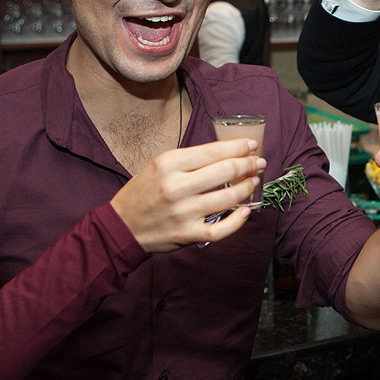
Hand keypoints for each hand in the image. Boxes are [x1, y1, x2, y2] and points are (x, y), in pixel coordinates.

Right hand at [110, 140, 265, 252]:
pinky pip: (222, 229)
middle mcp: (176, 187)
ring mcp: (184, 212)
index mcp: (168, 164)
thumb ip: (189, 160)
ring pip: (229, 197)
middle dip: (248, 165)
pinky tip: (246, 211)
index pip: (214, 150)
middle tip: (258, 163)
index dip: (238, 147)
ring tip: (254, 182)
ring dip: (248, 188)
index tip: (251, 145)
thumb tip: (226, 153)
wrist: (121, 225)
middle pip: (226, 171)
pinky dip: (238, 220)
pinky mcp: (188, 234)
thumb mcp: (159, 166)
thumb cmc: (144, 192)